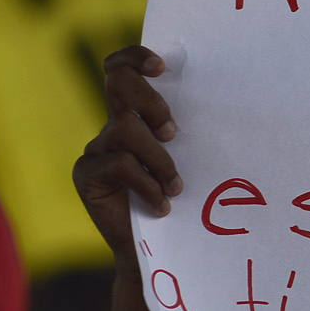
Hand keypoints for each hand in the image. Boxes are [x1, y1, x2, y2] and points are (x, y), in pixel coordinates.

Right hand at [72, 46, 180, 280]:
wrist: (157, 252)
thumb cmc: (181, 201)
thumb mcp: (186, 160)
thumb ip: (183, 134)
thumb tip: (223, 103)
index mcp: (134, 117)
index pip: (120, 70)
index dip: (133, 58)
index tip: (161, 66)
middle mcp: (111, 128)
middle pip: (118, 84)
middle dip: (150, 100)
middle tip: (172, 133)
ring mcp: (95, 150)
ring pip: (127, 129)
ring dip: (159, 159)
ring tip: (175, 188)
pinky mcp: (86, 175)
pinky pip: (121, 164)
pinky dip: (148, 185)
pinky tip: (161, 207)